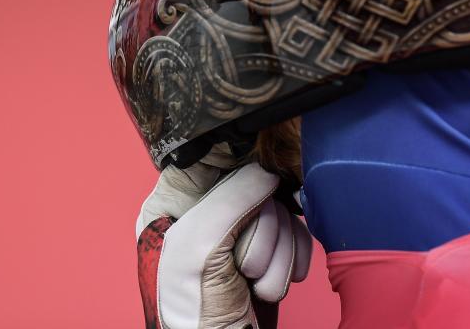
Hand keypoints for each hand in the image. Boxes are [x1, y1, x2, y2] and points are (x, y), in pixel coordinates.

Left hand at [136, 145, 311, 328]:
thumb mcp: (198, 249)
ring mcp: (239, 234)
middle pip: (255, 184)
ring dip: (278, 251)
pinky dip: (293, 259)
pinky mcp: (267, 250)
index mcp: (172, 206)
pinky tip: (272, 283)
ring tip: (254, 282)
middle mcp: (205, 214)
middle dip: (262, 229)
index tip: (257, 184)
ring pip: (281, 209)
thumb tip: (266, 171)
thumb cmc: (193, 318)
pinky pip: (296, 231)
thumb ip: (230, 200)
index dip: (240, 167)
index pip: (209, 157)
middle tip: (243, 263)